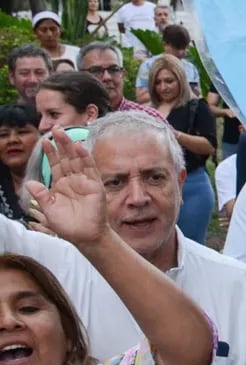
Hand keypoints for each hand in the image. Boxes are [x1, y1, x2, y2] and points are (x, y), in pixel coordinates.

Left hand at [25, 127, 107, 246]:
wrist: (84, 236)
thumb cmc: (67, 225)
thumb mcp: (48, 209)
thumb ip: (40, 195)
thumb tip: (30, 183)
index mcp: (61, 185)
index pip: (55, 165)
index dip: (50, 153)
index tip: (45, 140)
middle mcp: (73, 181)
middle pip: (66, 158)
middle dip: (61, 144)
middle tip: (56, 128)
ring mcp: (84, 182)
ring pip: (77, 160)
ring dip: (71, 147)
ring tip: (64, 133)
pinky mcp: (95, 186)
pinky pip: (90, 169)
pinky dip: (85, 158)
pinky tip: (79, 148)